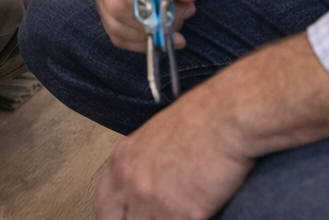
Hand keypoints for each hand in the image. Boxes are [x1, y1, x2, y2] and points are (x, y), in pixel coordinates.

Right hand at [91, 0, 212, 52]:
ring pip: (116, 22)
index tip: (161, 16)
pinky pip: (117, 34)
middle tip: (184, 12)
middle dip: (151, 19)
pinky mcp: (106, 7)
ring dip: (149, 31)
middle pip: (116, 4)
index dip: (139, 0)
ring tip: (178, 17)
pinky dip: (142, 41)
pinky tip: (164, 34)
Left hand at [95, 88, 252, 219]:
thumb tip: (148, 188)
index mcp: (121, 161)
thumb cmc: (200, 120)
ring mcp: (152, 201)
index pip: (103, 206)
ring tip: (178, 214)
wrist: (225, 118)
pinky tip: (198, 215)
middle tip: (156, 217)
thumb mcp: (155, 138)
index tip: (126, 218)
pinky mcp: (180, 214)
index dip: (115, 217)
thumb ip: (143, 166)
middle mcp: (129, 183)